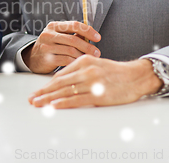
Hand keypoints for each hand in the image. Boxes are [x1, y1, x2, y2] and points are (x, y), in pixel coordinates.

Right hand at [22, 21, 101, 73]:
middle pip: (73, 39)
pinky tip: (80, 64)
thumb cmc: (51, 46)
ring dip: (83, 56)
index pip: (74, 25)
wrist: (32, 58)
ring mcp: (46, 47)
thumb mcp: (59, 36)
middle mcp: (48, 34)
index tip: (98, 38)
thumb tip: (91, 32)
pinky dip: (75, 62)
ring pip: (71, 51)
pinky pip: (66, 60)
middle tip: (97, 53)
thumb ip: (74, 34)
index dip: (88, 31)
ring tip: (89, 59)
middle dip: (88, 47)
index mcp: (53, 26)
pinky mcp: (46, 59)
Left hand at [28, 56, 162, 108]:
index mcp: (83, 62)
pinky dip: (64, 102)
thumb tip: (63, 81)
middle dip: (43, 92)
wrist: (137, 76)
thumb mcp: (96, 65)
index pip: (60, 75)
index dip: (47, 85)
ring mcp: (92, 82)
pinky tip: (55, 105)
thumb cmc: (116, 72)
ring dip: (49, 98)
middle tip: (32, 98)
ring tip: (38, 103)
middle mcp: (86, 70)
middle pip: (59, 83)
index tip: (37, 91)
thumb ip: (80, 71)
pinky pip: (78, 99)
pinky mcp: (99, 94)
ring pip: (65, 91)